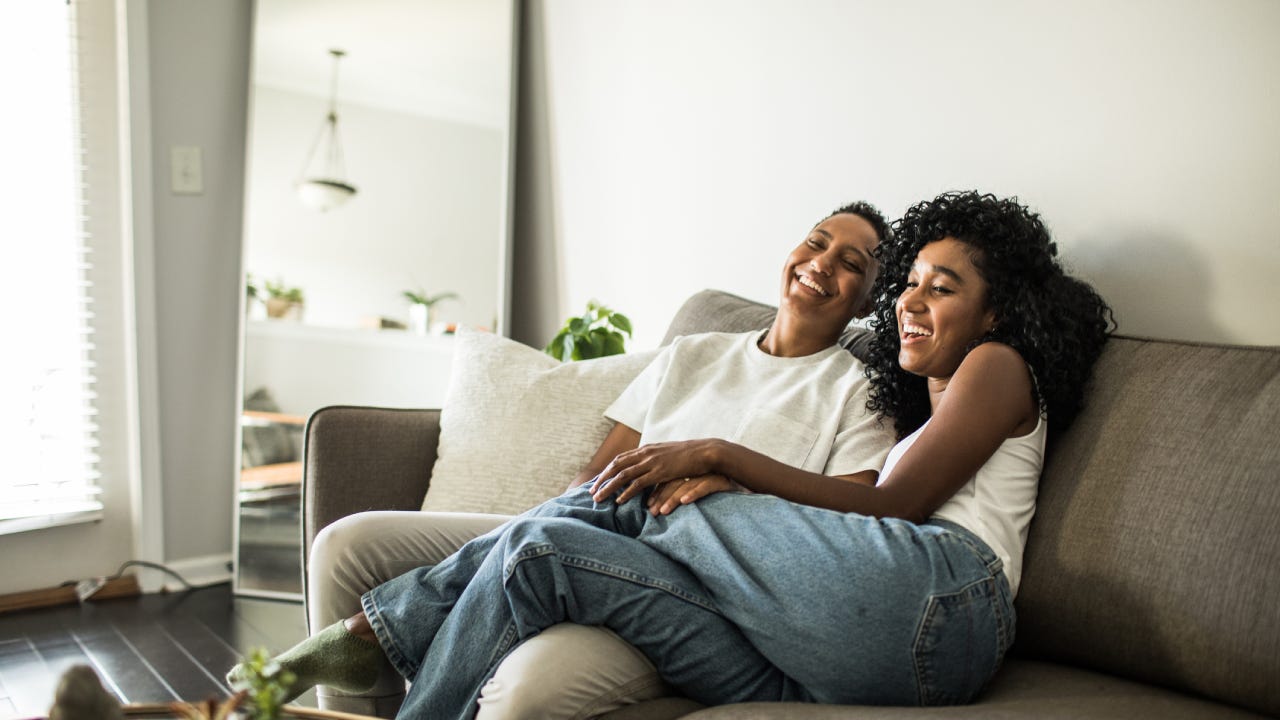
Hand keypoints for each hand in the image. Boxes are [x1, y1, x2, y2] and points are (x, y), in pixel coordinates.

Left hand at [591, 439, 722, 503]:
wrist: (706, 451)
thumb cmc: (691, 454)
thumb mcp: (669, 453)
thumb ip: (657, 458)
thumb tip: (648, 466)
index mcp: (647, 448)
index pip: (621, 458)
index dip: (608, 470)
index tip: (599, 481)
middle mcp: (646, 453)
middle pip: (617, 466)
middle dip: (602, 479)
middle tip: (592, 492)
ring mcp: (652, 462)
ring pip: (623, 475)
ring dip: (609, 487)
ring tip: (598, 498)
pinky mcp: (660, 472)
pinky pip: (638, 483)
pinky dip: (627, 492)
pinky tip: (619, 501)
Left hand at [646, 474, 739, 515]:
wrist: (754, 488)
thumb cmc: (727, 495)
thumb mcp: (704, 490)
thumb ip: (687, 493)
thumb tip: (665, 507)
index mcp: (694, 471)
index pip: (670, 478)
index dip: (658, 492)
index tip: (649, 506)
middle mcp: (701, 471)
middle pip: (675, 480)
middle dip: (661, 496)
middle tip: (652, 512)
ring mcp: (712, 474)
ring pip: (687, 483)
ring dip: (672, 498)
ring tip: (663, 511)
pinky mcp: (724, 481)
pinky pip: (706, 485)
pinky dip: (695, 493)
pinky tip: (685, 501)